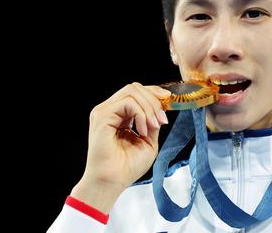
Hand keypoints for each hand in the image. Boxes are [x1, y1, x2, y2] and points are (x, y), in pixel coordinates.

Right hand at [71, 82, 170, 212]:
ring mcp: (104, 112)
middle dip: (154, 100)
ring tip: (153, 126)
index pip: (136, 93)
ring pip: (132, 91)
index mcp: (118, 116)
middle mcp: (109, 110)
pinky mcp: (102, 116)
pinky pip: (128, 102)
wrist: (112, 182)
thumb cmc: (126, 168)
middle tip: (162, 120)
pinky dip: (141, 114)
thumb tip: (161, 110)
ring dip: (149, 107)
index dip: (154, 93)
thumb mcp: (148, 142)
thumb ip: (152, 123)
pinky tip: (143, 130)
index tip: (169, 100)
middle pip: (135, 88)